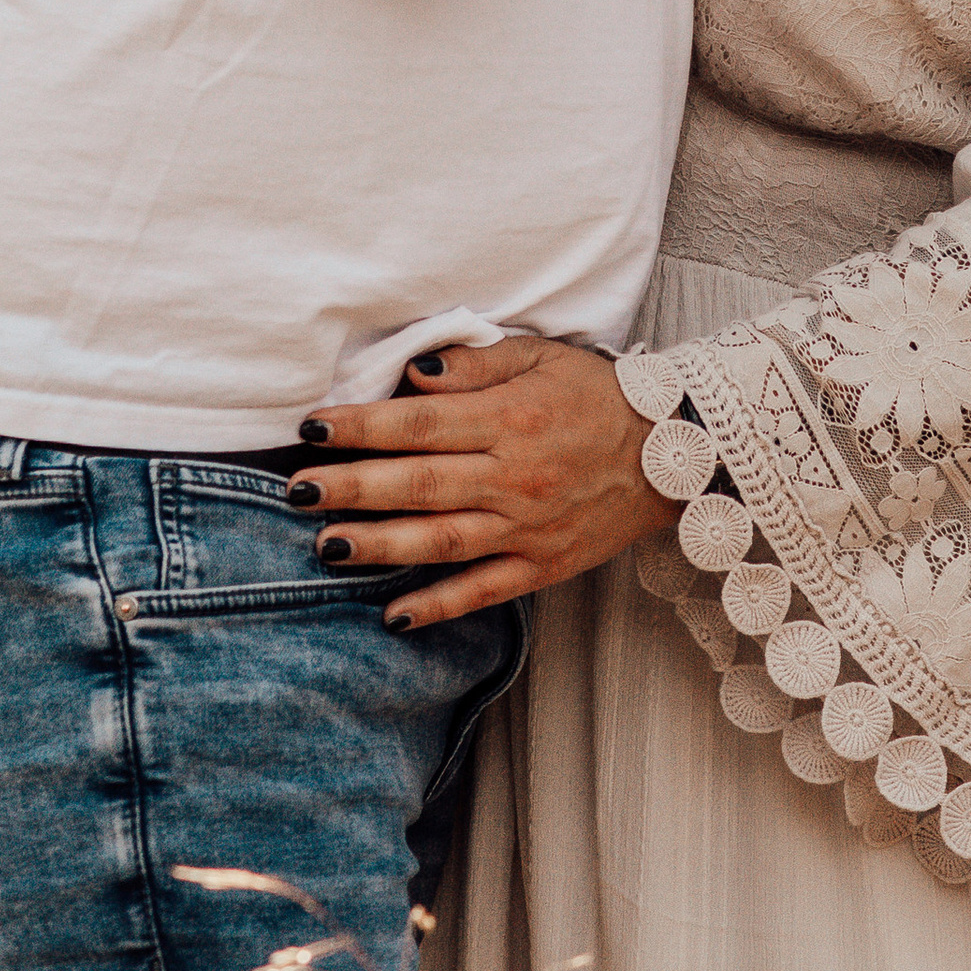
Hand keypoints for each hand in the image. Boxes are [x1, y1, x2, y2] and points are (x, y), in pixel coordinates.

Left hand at [289, 337, 673, 629]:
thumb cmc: (594, 393)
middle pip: (419, 484)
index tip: (313, 426)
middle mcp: (514, 476)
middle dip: (352, 487)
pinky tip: (394, 614)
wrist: (673, 449)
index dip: (362, 426)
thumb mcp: (539, 356)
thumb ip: (473, 365)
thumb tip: (411, 378)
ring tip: (327, 548)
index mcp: (510, 418)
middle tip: (296, 491)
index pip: (420, 424)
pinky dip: (439, 606)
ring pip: (442, 541)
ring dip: (381, 546)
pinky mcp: (543, 565)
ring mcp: (528, 527)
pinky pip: (484, 590)